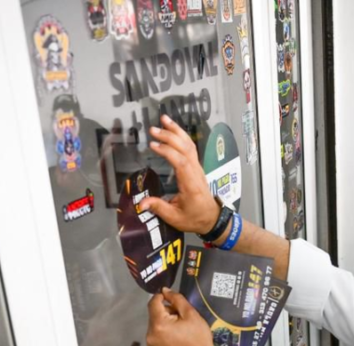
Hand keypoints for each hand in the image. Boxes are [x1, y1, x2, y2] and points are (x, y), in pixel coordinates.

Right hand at [139, 115, 220, 234]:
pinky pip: (190, 147)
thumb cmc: (194, 218)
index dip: (168, 152)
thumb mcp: (175, 218)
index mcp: (191, 185)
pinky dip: (181, 135)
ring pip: (189, 144)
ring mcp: (197, 167)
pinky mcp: (195, 166)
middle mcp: (196, 173)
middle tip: (153, 129)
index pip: (181, 163)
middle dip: (169, 136)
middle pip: (185, 149)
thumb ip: (159, 208)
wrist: (212, 218)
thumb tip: (141, 204)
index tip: (153, 145)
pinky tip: (172, 128)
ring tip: (164, 119)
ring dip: (177, 131)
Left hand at [146, 287, 216, 345]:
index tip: (170, 296)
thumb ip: (177, 299)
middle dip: (166, 311)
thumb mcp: (191, 315)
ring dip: (165, 321)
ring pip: (155, 324)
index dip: (161, 296)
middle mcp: (150, 334)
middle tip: (182, 316)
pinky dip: (163, 332)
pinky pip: (156, 335)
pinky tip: (176, 337)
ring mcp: (150, 344)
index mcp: (158, 325)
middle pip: (154, 314)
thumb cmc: (198, 339)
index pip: (153, 303)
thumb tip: (165, 290)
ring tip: (180, 328)